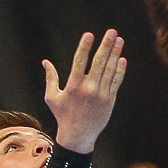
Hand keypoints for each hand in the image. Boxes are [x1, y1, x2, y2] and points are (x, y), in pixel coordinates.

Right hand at [41, 29, 127, 155]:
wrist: (78, 136)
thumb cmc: (63, 115)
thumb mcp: (52, 97)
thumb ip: (50, 78)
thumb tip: (45, 62)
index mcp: (73, 86)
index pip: (80, 61)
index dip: (85, 47)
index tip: (89, 34)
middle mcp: (88, 89)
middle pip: (99, 62)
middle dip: (105, 45)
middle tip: (111, 32)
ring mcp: (101, 94)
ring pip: (110, 70)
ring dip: (115, 53)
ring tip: (119, 40)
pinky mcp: (110, 100)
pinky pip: (116, 81)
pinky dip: (119, 70)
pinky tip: (122, 59)